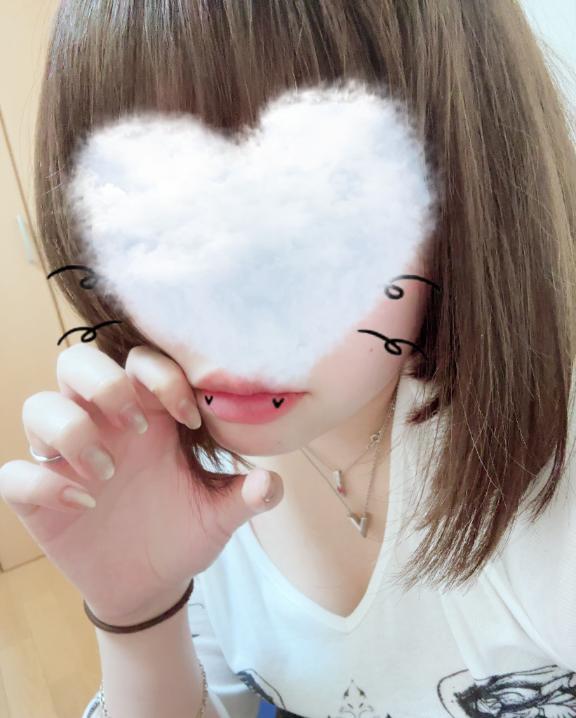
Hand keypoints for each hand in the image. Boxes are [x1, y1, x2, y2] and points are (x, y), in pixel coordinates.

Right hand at [0, 343, 282, 624]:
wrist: (151, 584)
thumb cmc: (183, 533)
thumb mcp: (219, 514)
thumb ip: (247, 496)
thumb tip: (270, 482)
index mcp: (148, 417)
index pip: (140, 362)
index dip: (161, 375)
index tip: (189, 419)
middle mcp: (103, 427)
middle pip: (77, 363)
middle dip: (103, 382)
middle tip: (137, 428)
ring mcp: (66, 459)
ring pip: (37, 406)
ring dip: (70, 430)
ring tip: (108, 473)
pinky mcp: (39, 498)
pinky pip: (13, 474)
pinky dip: (39, 483)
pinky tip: (81, 505)